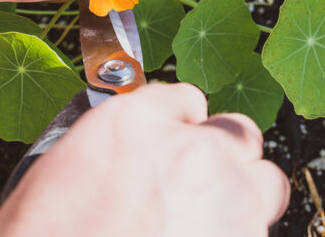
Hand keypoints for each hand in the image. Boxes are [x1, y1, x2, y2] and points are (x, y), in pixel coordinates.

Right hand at [0, 83, 289, 236]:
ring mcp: (229, 204)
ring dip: (237, 204)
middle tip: (200, 186)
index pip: (185, 101)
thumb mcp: (60, 170)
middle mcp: (192, 152)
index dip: (181, 127)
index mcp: (136, 124)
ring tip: (192, 232)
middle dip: (226, 157)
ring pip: (263, 188)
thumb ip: (119, 145)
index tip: (176, 146)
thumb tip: (140, 150)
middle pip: (241, 135)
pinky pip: (255, 233)